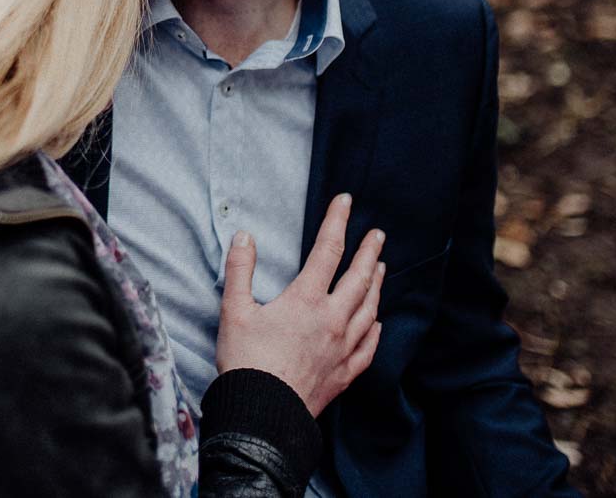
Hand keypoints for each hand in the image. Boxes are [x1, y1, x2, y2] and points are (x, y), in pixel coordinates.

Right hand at [215, 193, 385, 416]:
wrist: (264, 413)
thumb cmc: (246, 361)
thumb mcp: (233, 310)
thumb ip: (240, 270)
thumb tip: (244, 237)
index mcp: (306, 300)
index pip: (327, 251)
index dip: (337, 222)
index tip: (346, 201)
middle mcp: (332, 320)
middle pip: (359, 278)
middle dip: (369, 252)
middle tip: (378, 234)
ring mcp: (343, 348)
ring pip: (369, 309)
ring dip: (377, 285)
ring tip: (382, 269)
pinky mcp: (345, 373)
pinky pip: (369, 346)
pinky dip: (375, 329)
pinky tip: (377, 322)